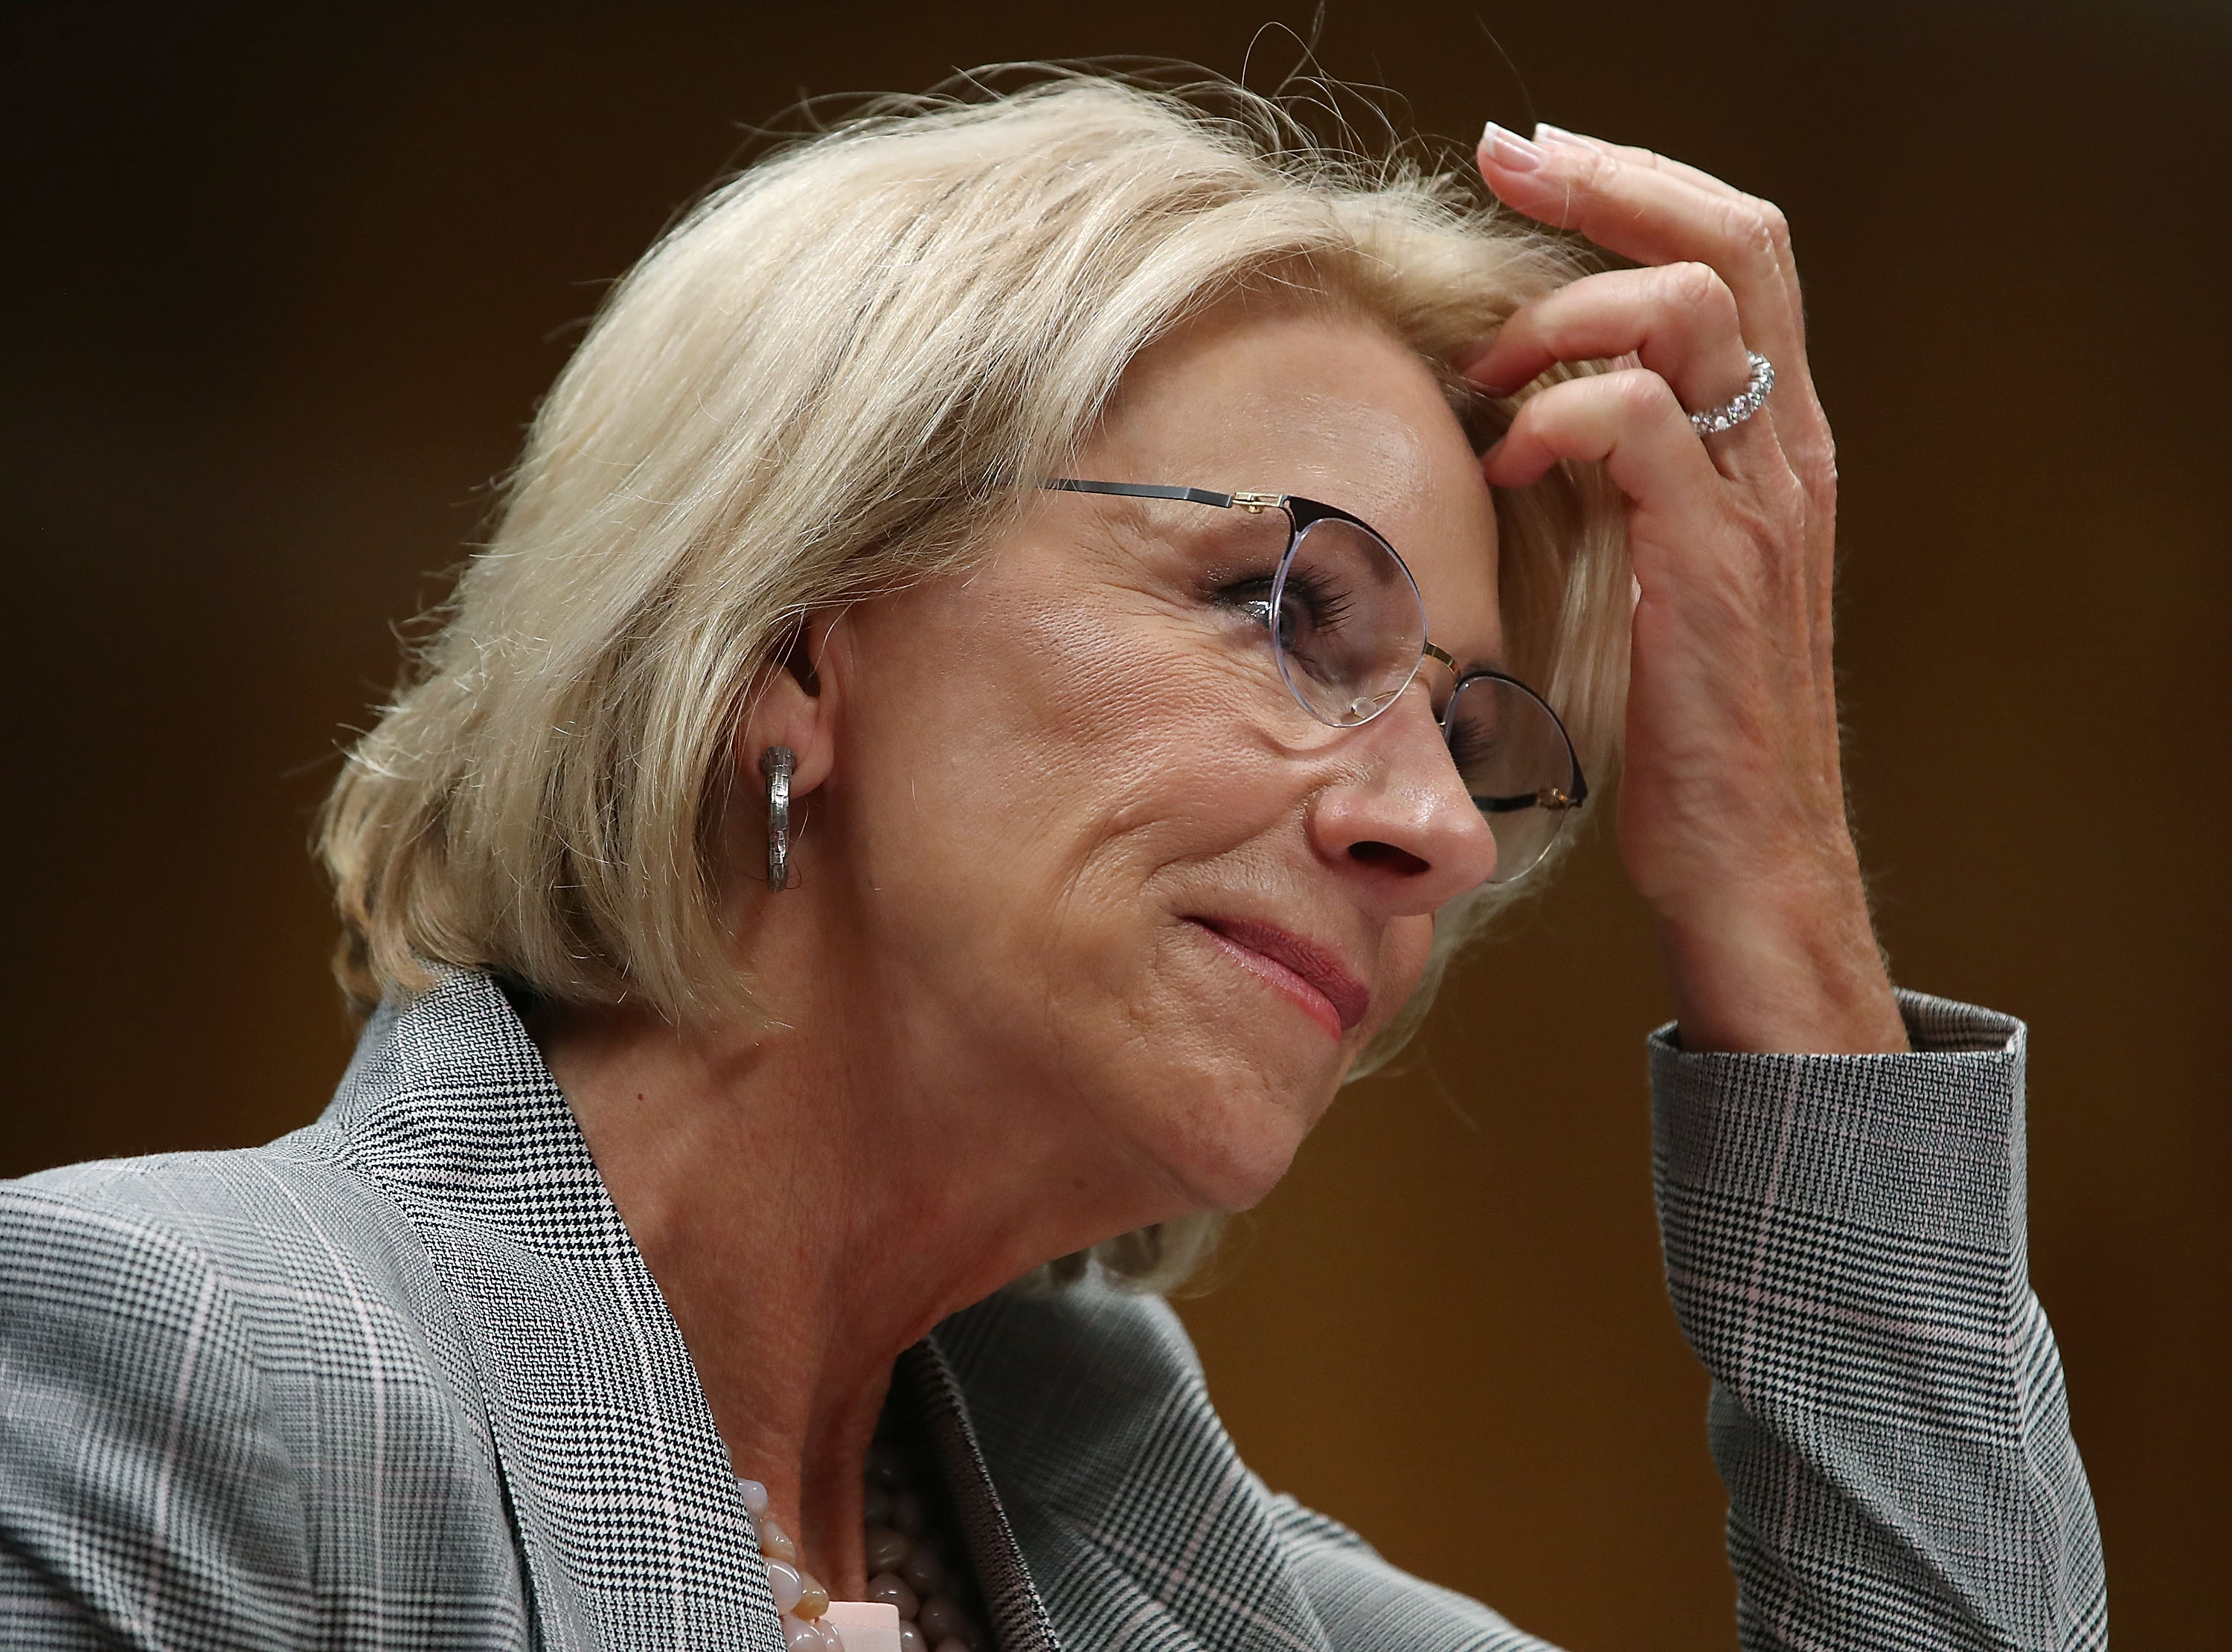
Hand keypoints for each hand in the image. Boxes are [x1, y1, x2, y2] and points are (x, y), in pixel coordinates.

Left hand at [1465, 123, 1904, 1053]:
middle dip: (1607, 180)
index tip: (1534, 160)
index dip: (1639, 180)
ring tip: (1490, 374)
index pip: (1737, 250)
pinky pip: (1637, 424)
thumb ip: (1631, 478)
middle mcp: (1785, 451)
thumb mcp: (1664, 573)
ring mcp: (1760, 502)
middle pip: (1730, 239)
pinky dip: (1557, 416)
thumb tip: (1527, 404)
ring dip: (1564, 313)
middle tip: (1502, 163)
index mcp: (1774, 442)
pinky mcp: (1712, 563)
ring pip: (1687, 309)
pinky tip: (1504, 466)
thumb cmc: (1688, 726)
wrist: (1749, 856)